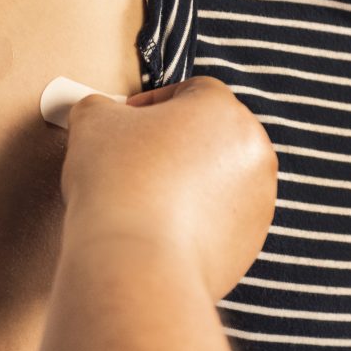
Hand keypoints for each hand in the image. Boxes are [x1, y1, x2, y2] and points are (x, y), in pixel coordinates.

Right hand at [61, 76, 276, 299]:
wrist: (135, 261)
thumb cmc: (117, 180)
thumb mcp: (92, 119)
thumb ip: (101, 106)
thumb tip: (103, 114)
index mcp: (222, 109)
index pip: (191, 89)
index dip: (154, 102)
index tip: (127, 121)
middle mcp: (252, 150)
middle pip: (211, 132)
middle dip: (175, 141)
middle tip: (136, 157)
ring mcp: (257, 199)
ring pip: (219, 176)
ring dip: (187, 179)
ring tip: (145, 195)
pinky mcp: (250, 242)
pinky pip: (221, 217)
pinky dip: (195, 217)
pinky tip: (159, 225)